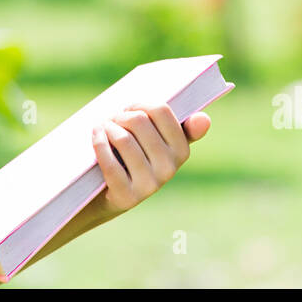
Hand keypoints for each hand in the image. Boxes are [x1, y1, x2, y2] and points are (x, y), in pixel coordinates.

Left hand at [90, 104, 211, 216]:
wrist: (106, 196)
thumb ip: (177, 126)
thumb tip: (204, 119)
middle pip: (139, 121)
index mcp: (181, 150)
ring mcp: (149, 185)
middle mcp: (170, 169)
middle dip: (120, 115)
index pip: (161, 111)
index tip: (128, 107)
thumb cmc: (131, 157)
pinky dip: (99, 144)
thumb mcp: (154, 141)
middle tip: (111, 119)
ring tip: (102, 128)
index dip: (140, 104)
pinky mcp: (127, 197)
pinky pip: (110, 162)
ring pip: (124, 139)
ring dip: (107, 128)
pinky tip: (96, 136)